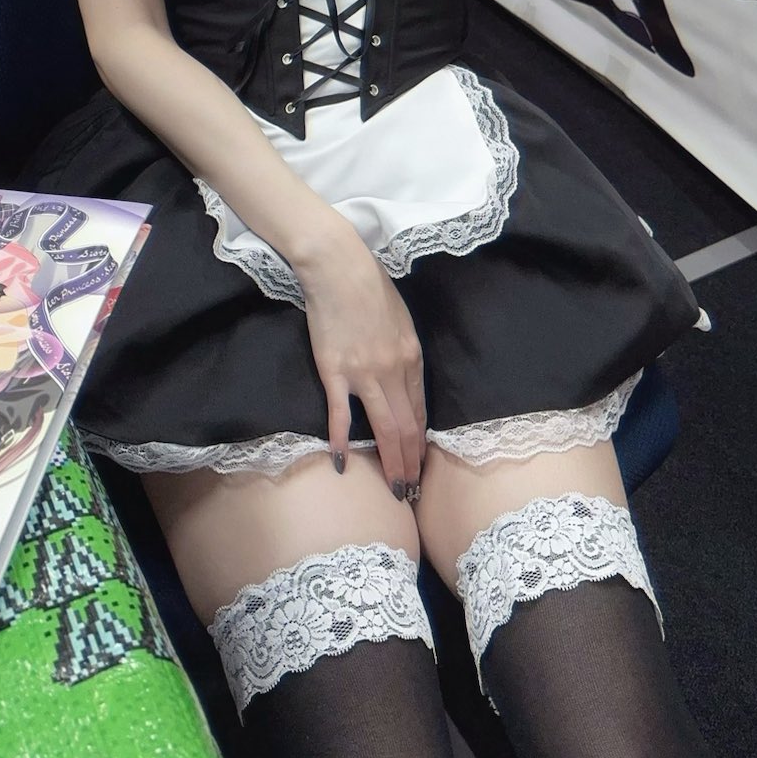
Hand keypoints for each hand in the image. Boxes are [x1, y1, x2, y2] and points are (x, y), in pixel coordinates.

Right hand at [299, 221, 425, 499]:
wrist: (338, 266)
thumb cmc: (370, 284)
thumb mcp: (401, 319)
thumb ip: (404, 352)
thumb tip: (404, 380)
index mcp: (412, 356)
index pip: (420, 410)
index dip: (422, 442)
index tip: (422, 464)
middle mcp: (393, 370)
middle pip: (407, 426)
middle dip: (411, 462)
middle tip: (411, 491)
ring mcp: (363, 373)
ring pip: (384, 427)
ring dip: (390, 462)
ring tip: (393, 488)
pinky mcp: (334, 371)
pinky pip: (340, 414)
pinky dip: (343, 441)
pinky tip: (343, 464)